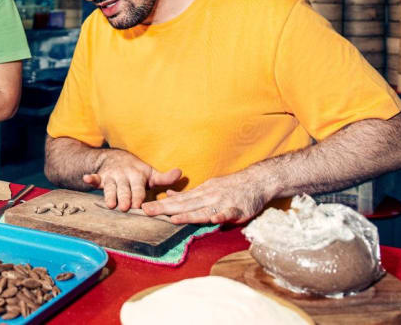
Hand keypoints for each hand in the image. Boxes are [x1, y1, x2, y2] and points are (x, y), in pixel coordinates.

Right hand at [83, 148, 181, 211]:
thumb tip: (181, 173)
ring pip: (110, 187)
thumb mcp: (151, 173)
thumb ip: (165, 178)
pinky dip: (91, 178)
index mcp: (137, 175)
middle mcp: (124, 175)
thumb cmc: (137, 170)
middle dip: (124, 198)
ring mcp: (112, 176)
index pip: (138, 188)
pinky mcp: (101, 177)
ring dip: (109, 194)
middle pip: (124, 189)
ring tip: (110, 204)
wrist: (116, 158)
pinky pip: (95, 177)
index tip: (139, 206)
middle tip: (124, 208)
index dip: (138, 196)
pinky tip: (87, 178)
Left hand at [141, 168, 272, 224]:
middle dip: (165, 208)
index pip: (177, 200)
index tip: (144, 207)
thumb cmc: (230, 186)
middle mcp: (209, 196)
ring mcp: (223, 202)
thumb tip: (168, 195)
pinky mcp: (238, 209)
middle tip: (147, 211)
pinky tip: (213, 219)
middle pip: (184, 204)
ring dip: (189, 214)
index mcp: (201, 192)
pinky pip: (229, 213)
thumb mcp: (207, 187)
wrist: (256, 180)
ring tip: (173, 219)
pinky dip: (221, 216)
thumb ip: (189, 194)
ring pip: (203, 209)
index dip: (161, 204)